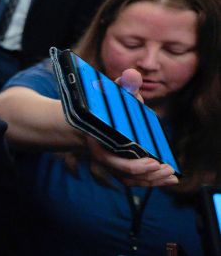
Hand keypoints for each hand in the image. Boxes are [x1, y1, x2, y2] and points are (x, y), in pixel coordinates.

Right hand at [84, 67, 177, 186]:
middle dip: (147, 174)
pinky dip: (149, 180)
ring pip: (129, 180)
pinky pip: (132, 180)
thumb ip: (122, 86)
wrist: (84, 121)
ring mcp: (109, 164)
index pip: (113, 161)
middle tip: (167, 168)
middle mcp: (102, 157)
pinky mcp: (118, 168)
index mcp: (97, 142)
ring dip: (151, 180)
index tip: (153, 161)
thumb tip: (132, 74)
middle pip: (124, 175)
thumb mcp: (112, 94)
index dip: (134, 165)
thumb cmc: (101, 107)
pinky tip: (166, 177)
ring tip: (171, 177)